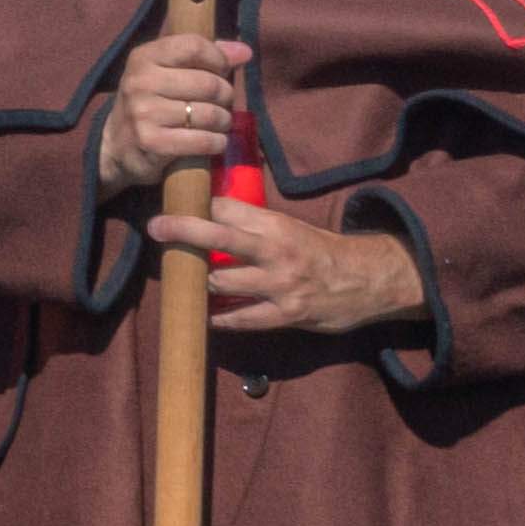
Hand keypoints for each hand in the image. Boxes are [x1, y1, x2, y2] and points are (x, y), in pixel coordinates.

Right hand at [94, 34, 256, 196]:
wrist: (116, 147)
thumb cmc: (151, 103)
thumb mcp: (168, 72)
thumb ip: (205, 56)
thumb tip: (244, 51)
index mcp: (143, 57)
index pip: (194, 46)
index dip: (218, 59)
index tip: (221, 72)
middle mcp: (140, 82)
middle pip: (208, 83)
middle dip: (225, 96)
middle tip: (222, 104)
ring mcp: (143, 113)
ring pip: (209, 114)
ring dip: (223, 121)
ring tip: (218, 123)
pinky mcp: (151, 143)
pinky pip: (203, 140)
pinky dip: (216, 143)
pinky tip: (213, 142)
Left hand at [153, 189, 425, 338]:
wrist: (369, 279)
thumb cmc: (322, 251)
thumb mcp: (291, 228)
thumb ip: (255, 224)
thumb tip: (212, 215)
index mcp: (276, 225)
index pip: (227, 208)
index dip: (199, 207)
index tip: (175, 206)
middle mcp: (275, 251)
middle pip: (219, 237)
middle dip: (183, 231)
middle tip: (156, 228)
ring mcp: (279, 285)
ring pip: (222, 281)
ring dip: (199, 283)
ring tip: (183, 281)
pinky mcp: (286, 314)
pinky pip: (241, 320)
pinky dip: (219, 319)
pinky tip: (204, 317)